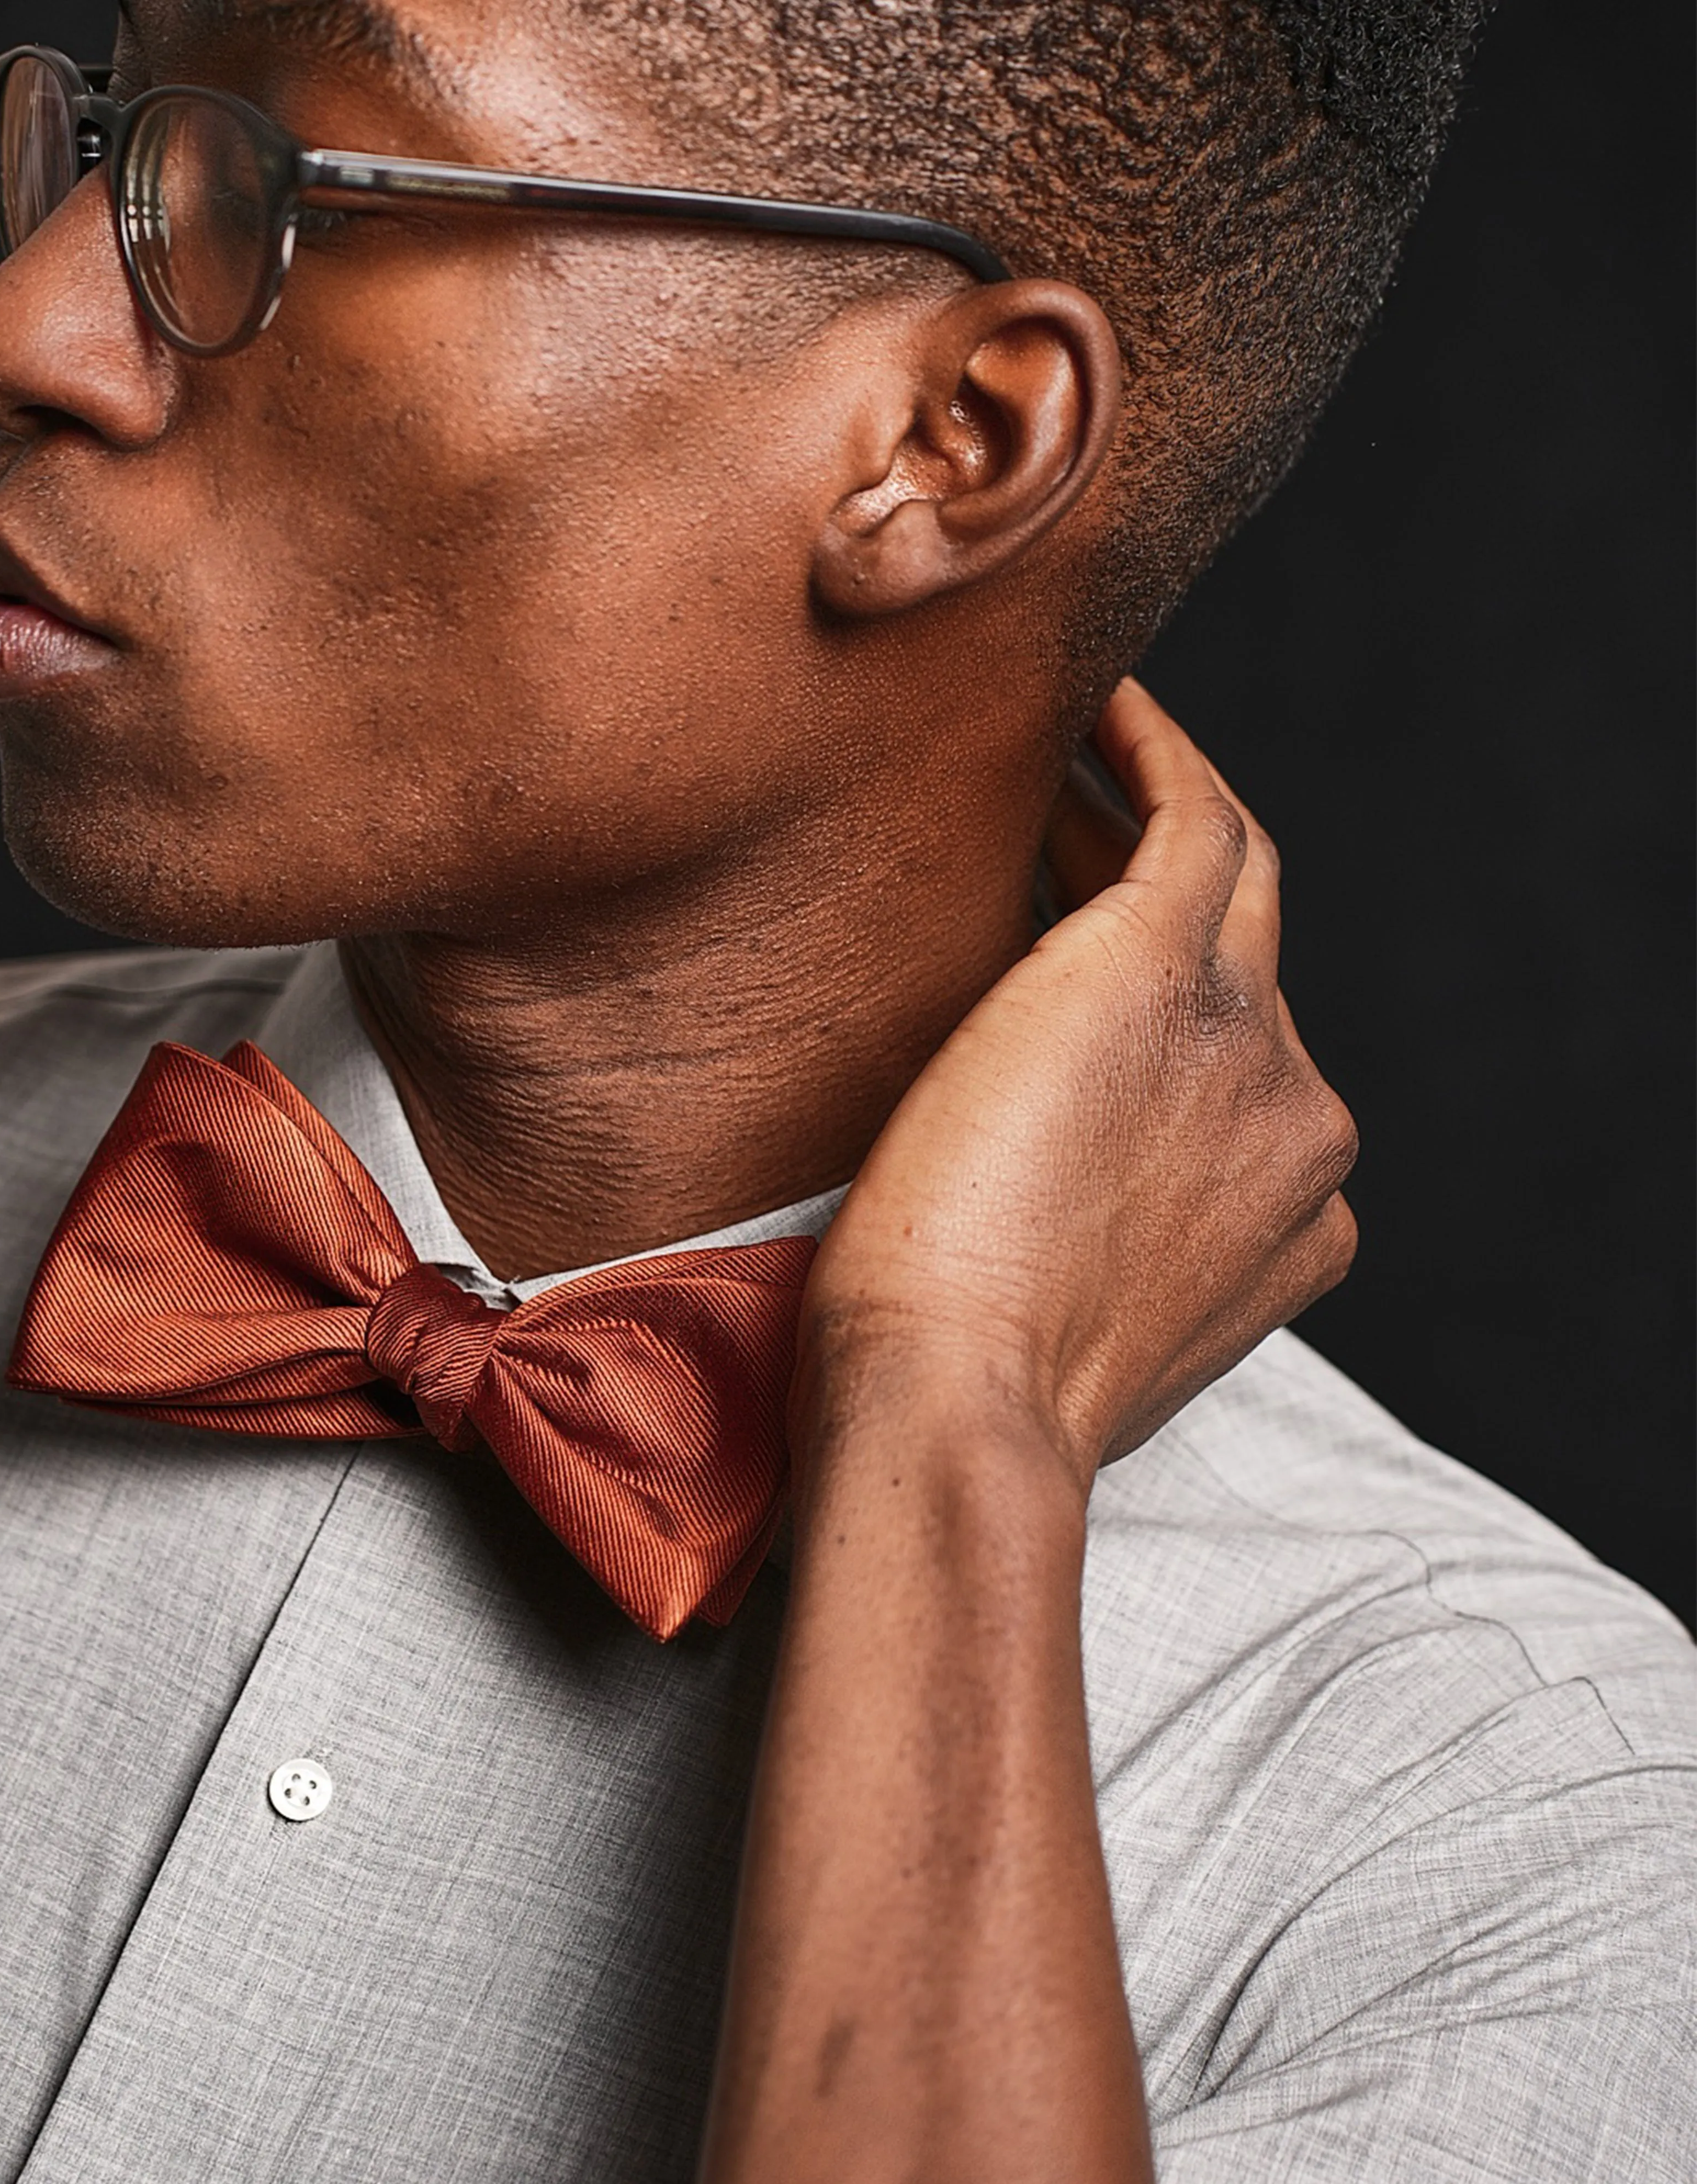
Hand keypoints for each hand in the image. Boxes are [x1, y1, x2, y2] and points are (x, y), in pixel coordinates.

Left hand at [798, 677, 1357, 1491]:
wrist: (953, 1408)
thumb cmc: (961, 1391)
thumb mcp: (1076, 1317)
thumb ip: (1105, 1238)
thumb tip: (1023, 1181)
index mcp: (1290, 1219)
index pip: (1236, 1070)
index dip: (1156, 1005)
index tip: (1060, 957)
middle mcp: (1300, 1122)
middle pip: (1242, 958)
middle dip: (1147, 891)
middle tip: (1050, 832)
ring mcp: (1251, 1041)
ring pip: (1228, 873)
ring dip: (1152, 802)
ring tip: (1067, 751)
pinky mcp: (1162, 970)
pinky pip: (1191, 815)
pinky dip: (1150, 751)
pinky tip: (1098, 706)